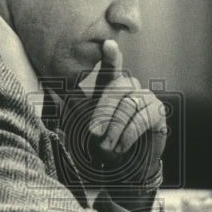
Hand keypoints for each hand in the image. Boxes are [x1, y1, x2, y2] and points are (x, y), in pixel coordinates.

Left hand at [86, 40, 167, 186]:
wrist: (125, 167)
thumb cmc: (102, 143)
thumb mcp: (83, 126)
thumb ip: (72, 108)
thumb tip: (53, 90)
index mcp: (110, 86)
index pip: (110, 67)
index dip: (111, 55)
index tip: (108, 44)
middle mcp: (129, 88)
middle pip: (117, 87)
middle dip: (103, 111)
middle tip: (94, 133)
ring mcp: (146, 98)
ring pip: (128, 105)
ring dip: (115, 128)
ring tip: (106, 147)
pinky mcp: (158, 112)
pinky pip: (142, 118)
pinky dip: (128, 134)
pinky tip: (121, 147)